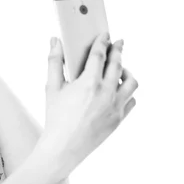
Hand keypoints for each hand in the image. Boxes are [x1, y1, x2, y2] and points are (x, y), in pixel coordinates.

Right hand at [41, 33, 137, 170]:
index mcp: (88, 83)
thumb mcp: (51, 88)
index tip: (105, 35)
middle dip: (118, 50)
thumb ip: (54, 61)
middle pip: (118, 64)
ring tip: (119, 68)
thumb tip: (55, 42)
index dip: (102, 42)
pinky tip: (118, 89)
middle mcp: (106, 93)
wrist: (63, 147)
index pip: (100, 55)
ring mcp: (115, 106)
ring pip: (131, 81)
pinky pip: (131, 99)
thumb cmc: (55, 118)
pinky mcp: (119, 118)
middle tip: (117, 43)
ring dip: (126, 71)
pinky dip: (127, 91)